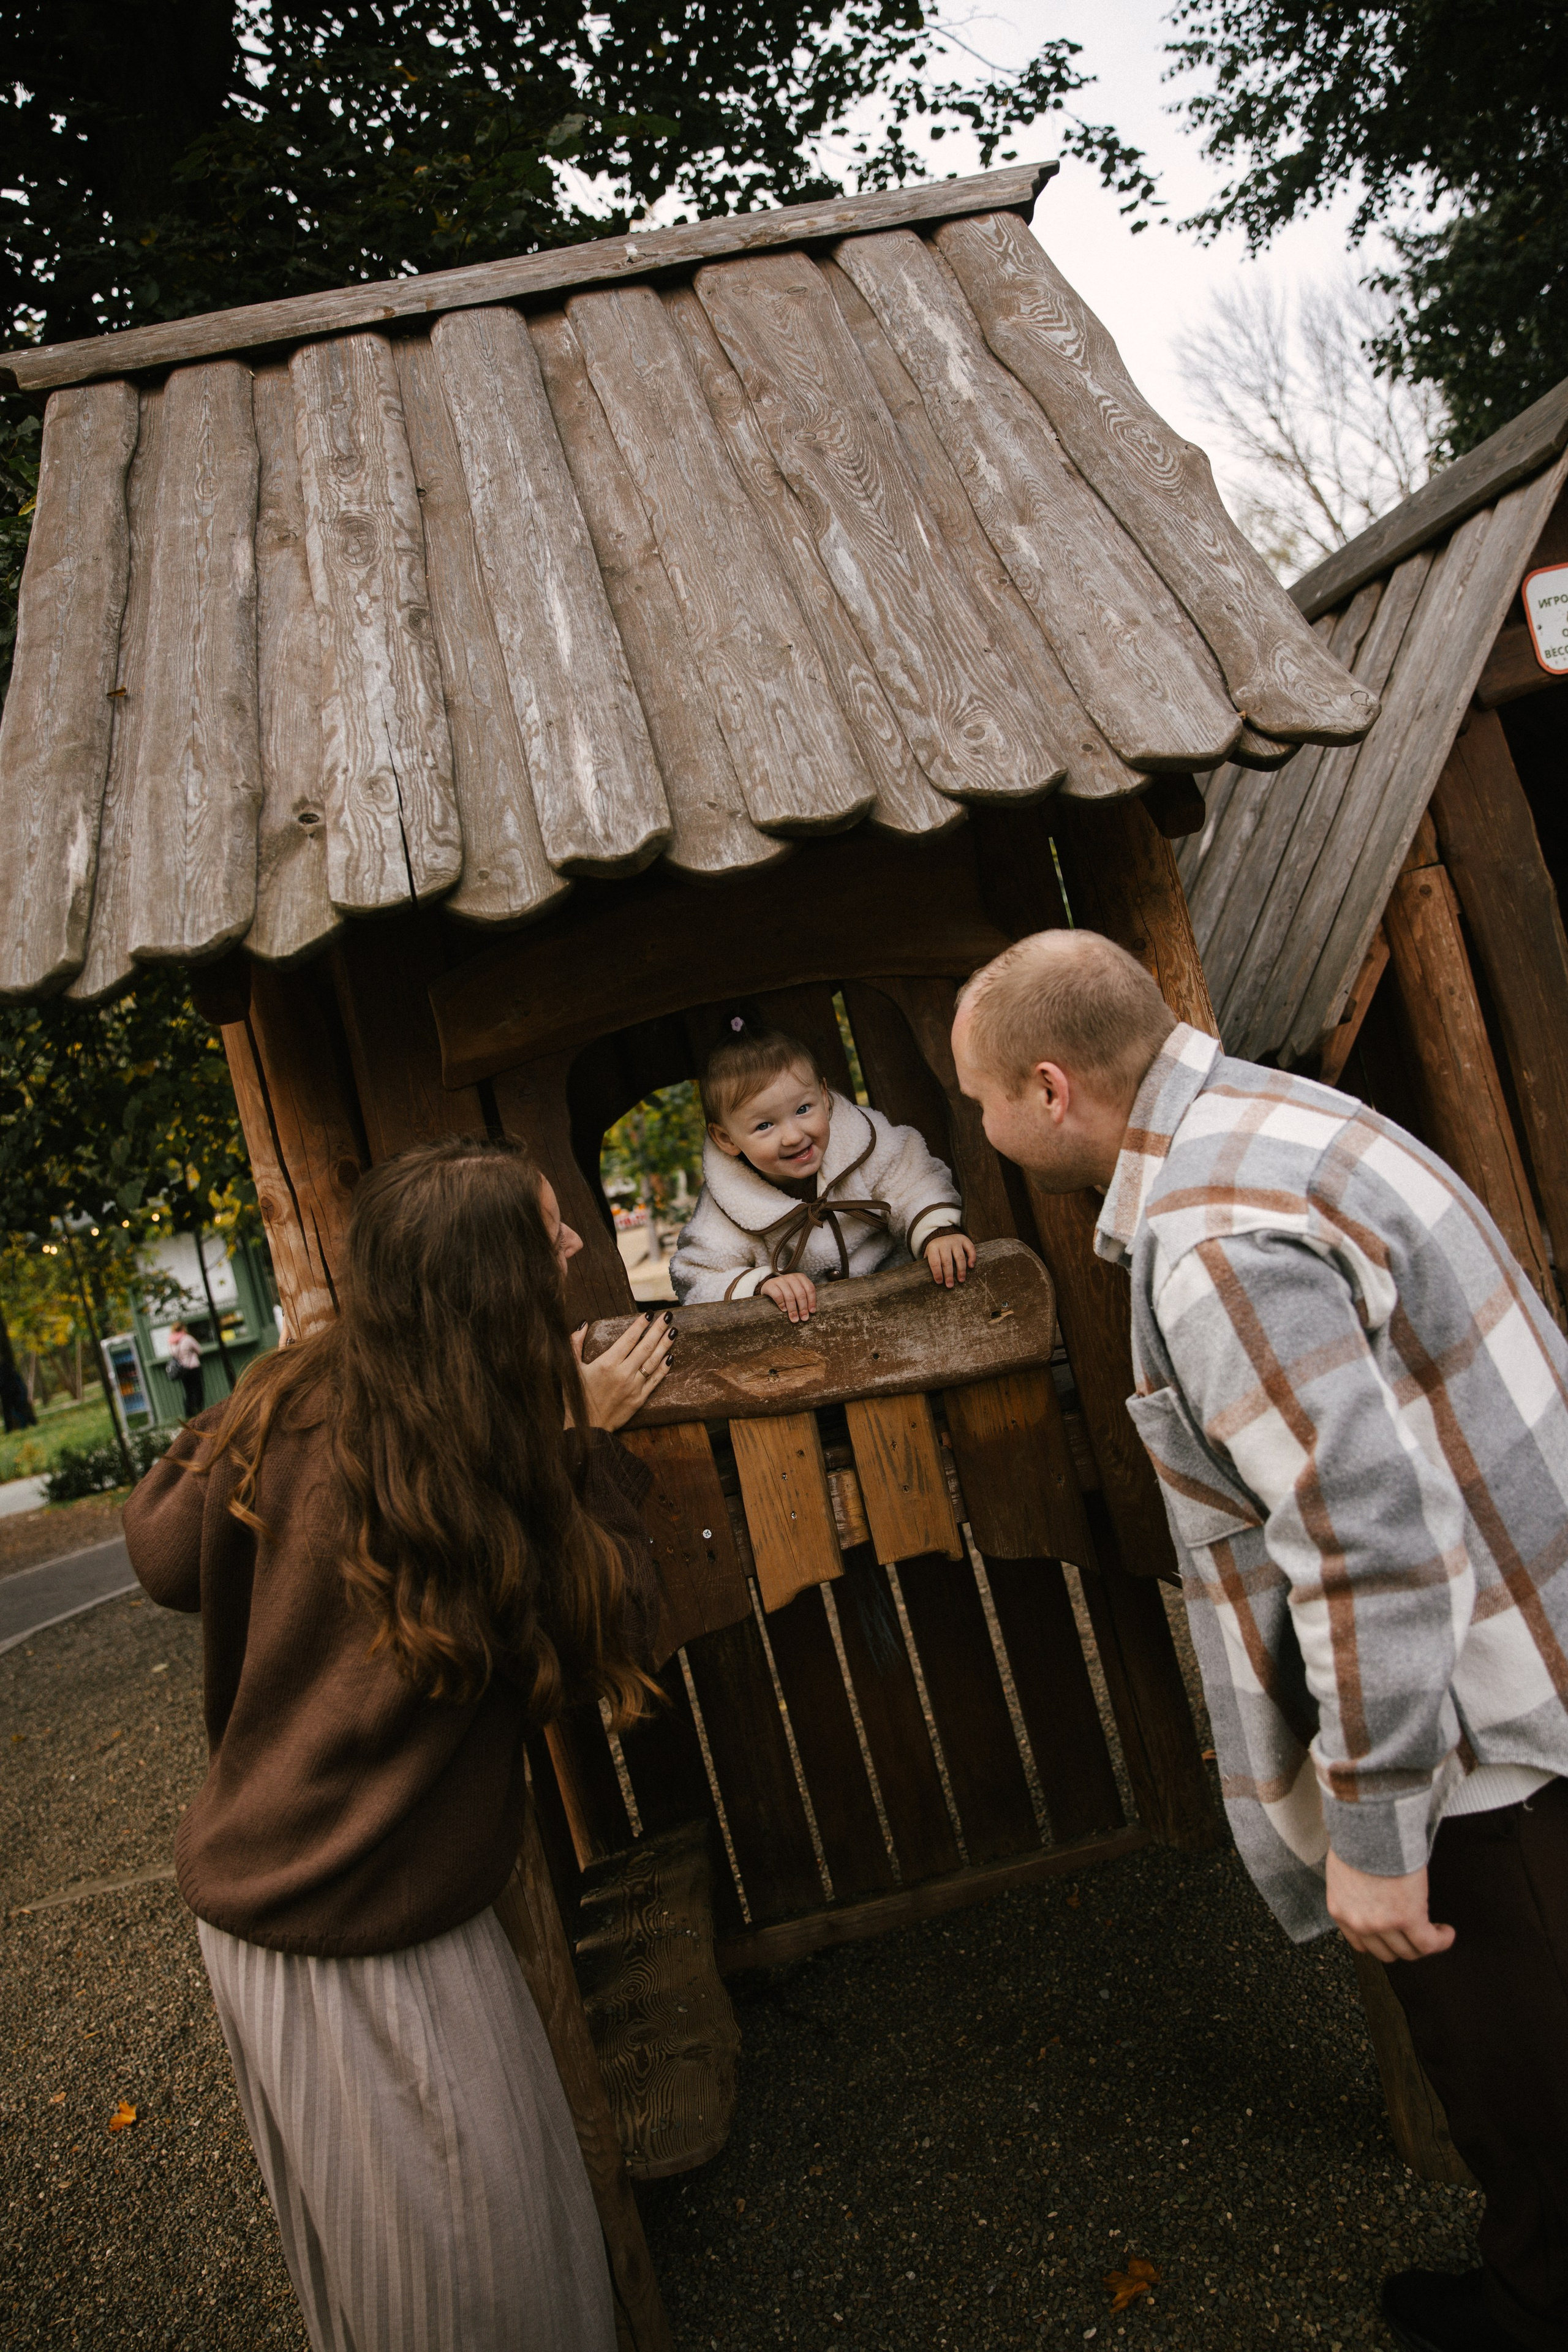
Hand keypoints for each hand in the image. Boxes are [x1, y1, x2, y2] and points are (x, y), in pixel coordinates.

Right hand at [572, 1314, 673, 1431]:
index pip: (629, 1338)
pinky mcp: (640, 1399)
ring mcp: (634, 1386)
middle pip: (645, 1346)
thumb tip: (583, 1323)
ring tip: (673, 1331)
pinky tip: (671, 1356)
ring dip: (665, 1345)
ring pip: (653, 1361)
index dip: (641, 1324)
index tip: (650, 1313)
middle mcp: (623, 1373)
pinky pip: (656, 1380)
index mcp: (607, 1363)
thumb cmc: (577, 1397)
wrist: (586, 1427)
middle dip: (658, 1329)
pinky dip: (664, 1368)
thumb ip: (575, 1344)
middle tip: (668, 1316)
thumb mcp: (571, 1369)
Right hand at [759, 1271, 817, 1322]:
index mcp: (800, 1277)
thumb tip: (811, 1312)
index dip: (812, 1301)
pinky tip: (784, 1310)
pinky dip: (781, 1304)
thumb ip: (804, 1297)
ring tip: (794, 1319)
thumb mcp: (796, 1290)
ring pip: (790, 1296)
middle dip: (803, 1308)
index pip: (810, 1288)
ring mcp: (780, 1280)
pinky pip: (778, 1295)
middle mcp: (791, 1277)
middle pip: (800, 1293)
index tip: (812, 1312)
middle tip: (804, 1318)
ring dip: (793, 1309)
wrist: (769, 1285)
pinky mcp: (770, 1285)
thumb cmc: (786, 1291)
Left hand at [925, 1231, 976, 1288]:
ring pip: (960, 1257)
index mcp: (933, 1247)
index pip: (935, 1262)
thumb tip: (929, 1280)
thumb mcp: (929, 1254)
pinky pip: (970, 1249)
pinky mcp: (964, 1240)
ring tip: (961, 1280)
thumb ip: (929, 1264)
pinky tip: (971, 1266)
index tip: (939, 1282)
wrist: (943, 1233)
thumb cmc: (936, 1250)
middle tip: (950, 1285)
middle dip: (949, 1275)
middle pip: (947, 1261)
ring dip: (961, 1270)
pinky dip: (972, 1258)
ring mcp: (955, 1241)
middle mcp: (944, 1243)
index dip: (937, 1273)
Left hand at [1325, 1850, 1454, 1962]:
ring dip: (1426, 1944)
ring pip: (1410, 1951)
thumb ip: (1354, 1892)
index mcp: (1341, 1911)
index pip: (1362, 1945)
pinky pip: (1429, 1943)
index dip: (1383, 1943)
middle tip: (1417, 1934)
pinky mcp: (1407, 1917)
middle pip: (1387, 1953)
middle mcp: (1359, 1923)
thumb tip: (1369, 1894)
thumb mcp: (1344, 1872)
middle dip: (1404, 1945)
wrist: (1368, 1826)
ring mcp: (1383, 1923)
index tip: (1395, 1935)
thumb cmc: (1357, 1838)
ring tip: (1436, 1932)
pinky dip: (1442, 1940)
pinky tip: (1447, 1932)